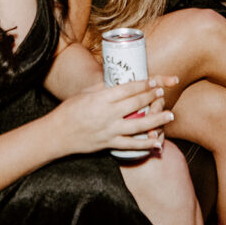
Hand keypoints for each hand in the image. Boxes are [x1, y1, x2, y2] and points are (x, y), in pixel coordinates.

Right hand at [52, 78, 176, 154]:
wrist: (56, 134)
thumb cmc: (70, 110)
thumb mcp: (86, 93)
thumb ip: (105, 87)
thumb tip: (122, 80)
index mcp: (102, 99)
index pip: (128, 89)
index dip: (145, 84)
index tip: (156, 81)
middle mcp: (107, 114)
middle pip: (136, 104)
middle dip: (152, 97)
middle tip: (163, 93)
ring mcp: (109, 130)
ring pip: (138, 125)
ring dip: (156, 120)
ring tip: (169, 115)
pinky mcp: (109, 144)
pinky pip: (131, 145)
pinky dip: (145, 144)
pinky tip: (157, 142)